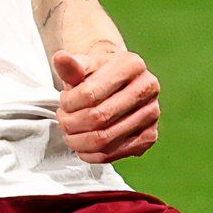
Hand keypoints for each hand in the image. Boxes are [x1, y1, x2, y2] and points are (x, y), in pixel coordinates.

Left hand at [54, 49, 159, 163]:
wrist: (118, 84)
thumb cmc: (99, 74)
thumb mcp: (83, 65)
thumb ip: (70, 66)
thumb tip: (60, 58)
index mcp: (132, 65)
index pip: (90, 93)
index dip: (68, 103)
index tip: (63, 102)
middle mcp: (148, 88)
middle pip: (98, 118)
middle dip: (71, 123)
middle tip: (63, 120)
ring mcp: (151, 114)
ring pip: (104, 139)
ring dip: (78, 141)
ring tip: (70, 132)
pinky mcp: (149, 136)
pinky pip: (113, 154)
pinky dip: (90, 154)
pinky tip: (82, 145)